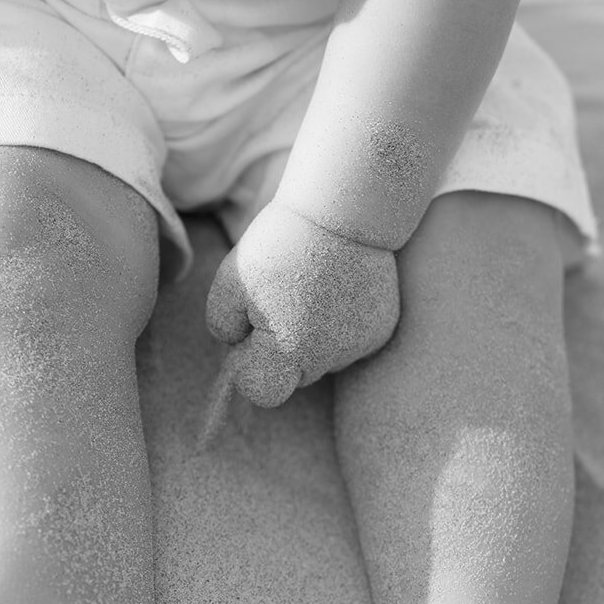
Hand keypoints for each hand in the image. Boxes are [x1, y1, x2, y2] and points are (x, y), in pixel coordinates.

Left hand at [204, 203, 399, 407]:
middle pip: (292, 375)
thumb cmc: (282, 245)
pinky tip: (337, 288)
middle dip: (280, 349)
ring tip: (311, 287)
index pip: (260, 391)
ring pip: (323, 357)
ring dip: (312, 335)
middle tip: (280, 298)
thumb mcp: (230, 281)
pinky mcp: (381, 330)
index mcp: (288, 353)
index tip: (250, 330)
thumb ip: (222, 325)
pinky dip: (340, 322)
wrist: (346, 211)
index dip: (248, 365)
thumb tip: (236, 345)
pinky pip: (350, 341)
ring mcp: (360, 346)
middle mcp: (328, 359)